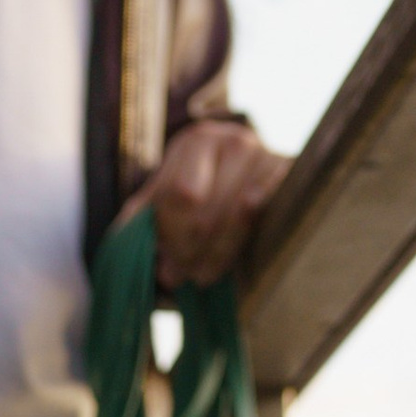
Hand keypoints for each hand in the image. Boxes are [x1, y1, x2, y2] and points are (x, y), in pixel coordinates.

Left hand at [147, 120, 290, 285]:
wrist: (252, 190)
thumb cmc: (199, 201)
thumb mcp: (161, 206)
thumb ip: (138, 221)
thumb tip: (122, 243)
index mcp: (196, 140)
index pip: (180, 195)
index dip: (170, 235)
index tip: (162, 264)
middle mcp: (234, 140)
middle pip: (206, 210)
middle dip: (187, 251)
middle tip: (178, 276)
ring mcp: (268, 156)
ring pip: (237, 217)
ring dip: (214, 256)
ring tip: (200, 275)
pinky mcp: (292, 177)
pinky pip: (266, 217)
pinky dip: (244, 244)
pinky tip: (233, 260)